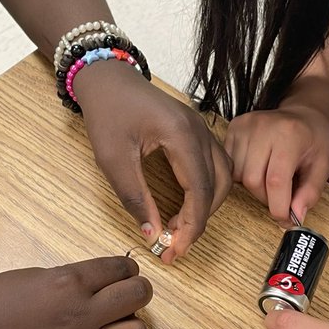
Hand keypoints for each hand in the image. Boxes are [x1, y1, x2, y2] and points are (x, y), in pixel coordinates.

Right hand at [0, 256, 151, 328]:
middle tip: (124, 297)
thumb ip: (69, 280)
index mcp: (68, 283)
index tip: (122, 273)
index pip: (121, 268)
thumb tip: (100, 284)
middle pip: (139, 298)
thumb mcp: (31, 277)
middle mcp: (81, 317)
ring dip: (130, 328)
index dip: (125, 269)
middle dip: (136, 292)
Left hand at [74, 63, 230, 263]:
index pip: (200, 190)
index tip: (175, 250)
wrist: (107, 78)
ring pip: (221, 178)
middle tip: (173, 245)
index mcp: (181, 135)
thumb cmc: (108, 112)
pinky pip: (213, 167)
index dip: (191, 226)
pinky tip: (183, 206)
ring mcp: (201, 130)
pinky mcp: (195, 132)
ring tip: (176, 229)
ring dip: (204, 207)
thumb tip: (152, 234)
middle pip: (218, 186)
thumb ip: (135, 198)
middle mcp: (200, 131)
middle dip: (199, 221)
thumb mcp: (113, 160)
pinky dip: (204, 191)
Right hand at [225, 92, 328, 223]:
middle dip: (266, 197)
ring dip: (254, 186)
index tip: (284, 219)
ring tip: (270, 177)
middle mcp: (263, 126)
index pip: (275, 180)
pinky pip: (230, 164)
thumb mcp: (323, 166)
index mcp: (290, 134)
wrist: (304, 113)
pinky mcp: (234, 126)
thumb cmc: (315, 139)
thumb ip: (310, 192)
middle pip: (252, 180)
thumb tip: (295, 216)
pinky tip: (259, 165)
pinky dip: (243, 173)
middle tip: (281, 196)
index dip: (278, 206)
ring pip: (238, 175)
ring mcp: (245, 125)